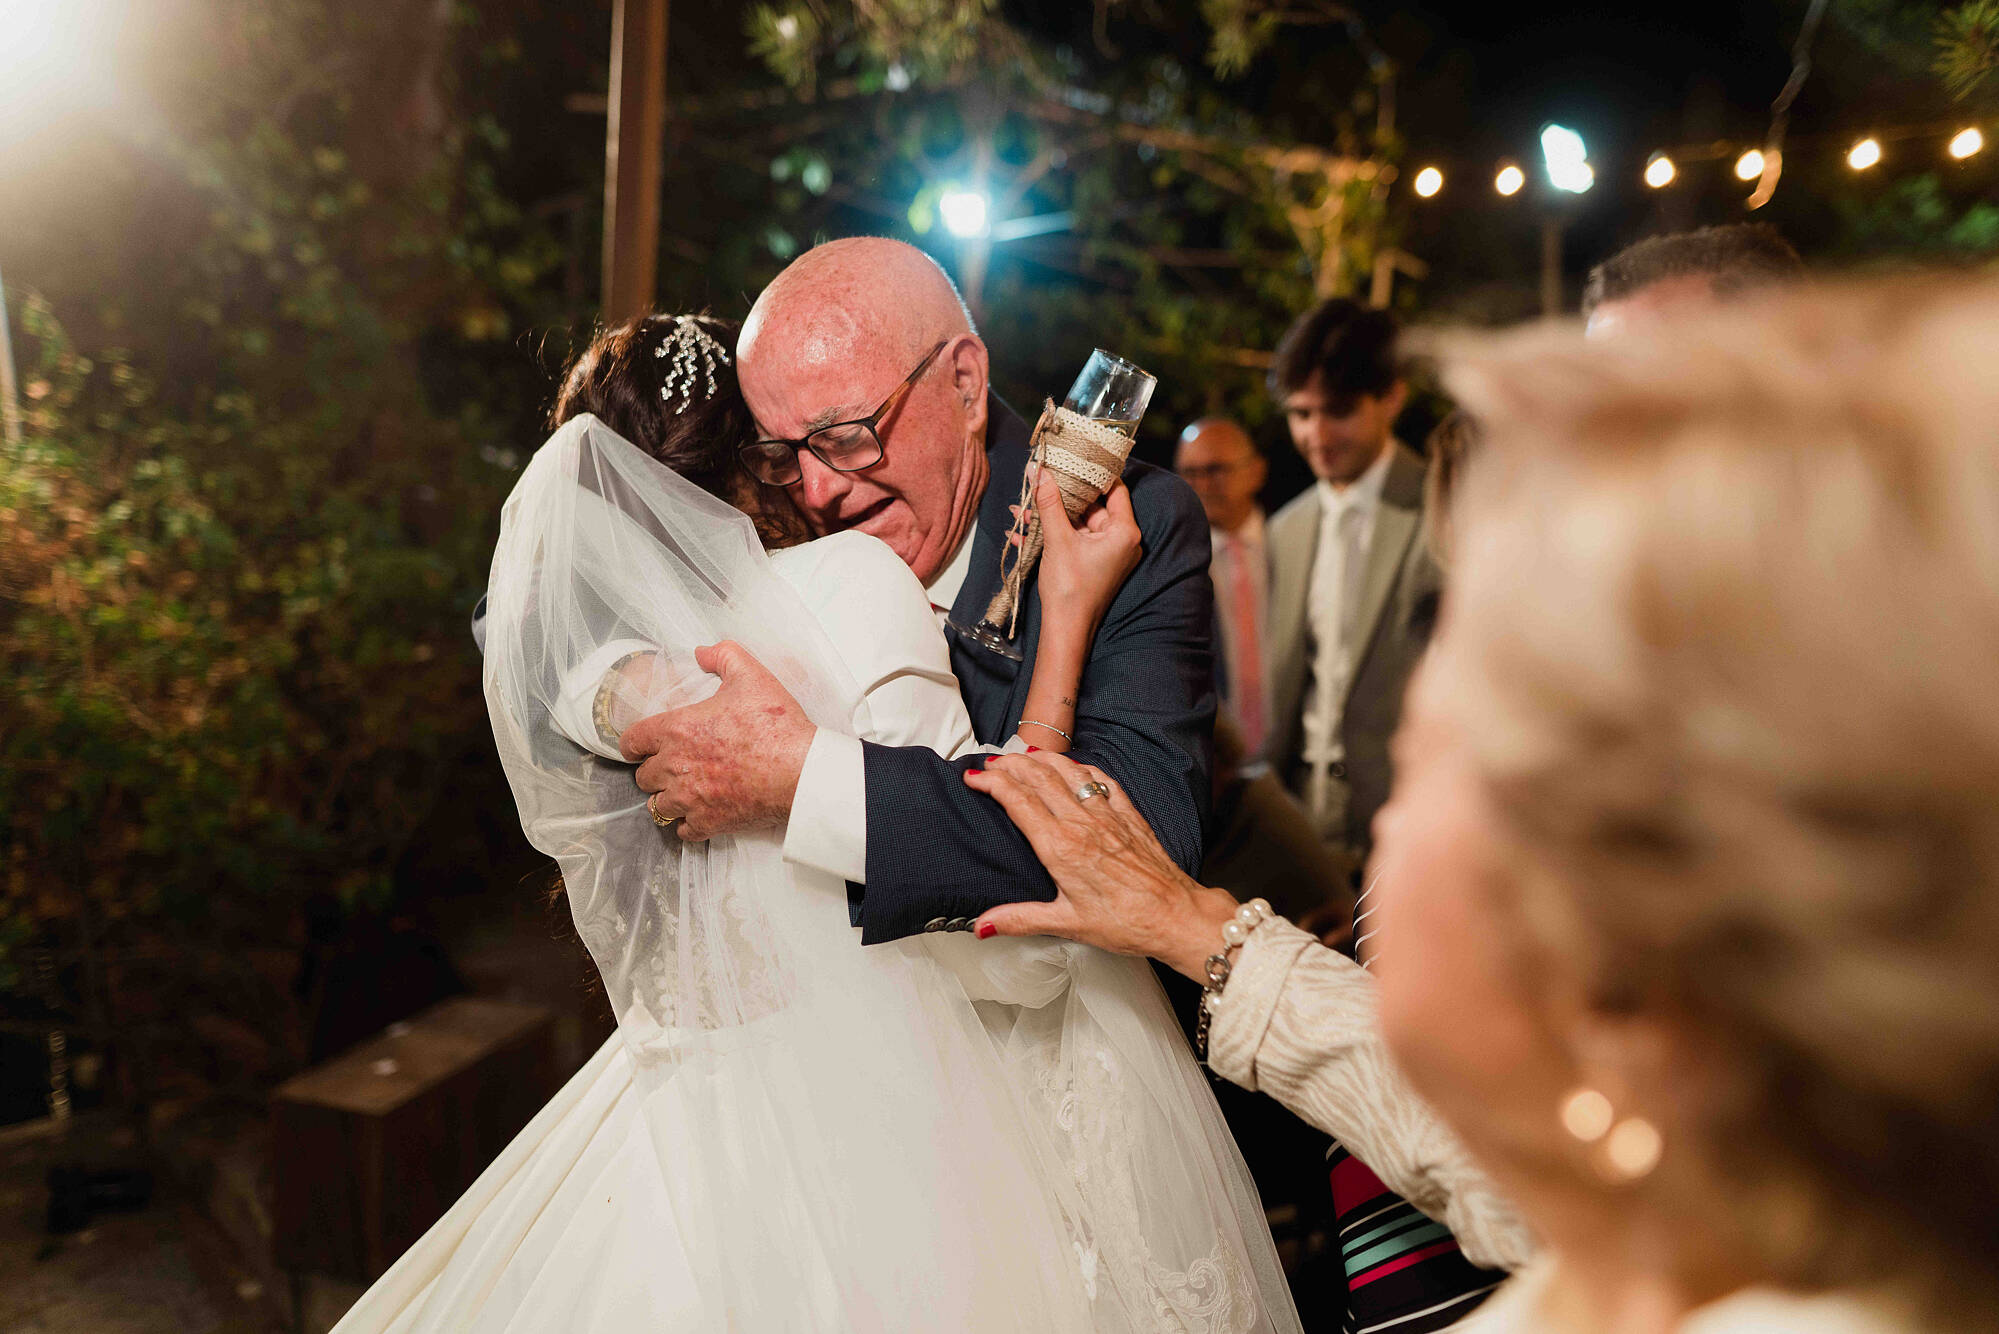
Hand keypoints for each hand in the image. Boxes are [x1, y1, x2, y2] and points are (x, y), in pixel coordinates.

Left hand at [620, 641, 815, 841]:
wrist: (800, 770)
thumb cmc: (775, 725)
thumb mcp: (751, 676)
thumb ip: (722, 656)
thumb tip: (702, 652)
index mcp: (677, 730)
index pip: (631, 741)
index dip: (634, 743)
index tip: (641, 746)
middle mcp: (675, 767)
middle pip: (643, 778)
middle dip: (654, 771)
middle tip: (673, 766)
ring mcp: (690, 799)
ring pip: (657, 807)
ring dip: (667, 798)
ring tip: (684, 791)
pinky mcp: (709, 823)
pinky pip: (682, 830)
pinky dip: (688, 824)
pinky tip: (701, 812)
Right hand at [964, 750, 1238, 979]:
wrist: (1175, 914)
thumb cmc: (1126, 922)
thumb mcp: (1067, 922)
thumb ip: (1020, 919)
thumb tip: (983, 925)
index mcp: (1060, 847)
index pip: (1017, 801)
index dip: (991, 783)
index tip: (973, 777)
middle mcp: (1082, 823)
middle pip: (1038, 777)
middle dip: (1010, 764)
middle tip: (990, 762)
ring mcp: (1108, 815)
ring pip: (1069, 772)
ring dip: (1043, 758)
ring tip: (1023, 754)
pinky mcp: (1130, 815)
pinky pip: (1102, 780)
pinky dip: (1082, 768)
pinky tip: (1075, 767)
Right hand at [1013, 472, 1141, 640]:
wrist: (1066, 628)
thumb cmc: (1071, 588)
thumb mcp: (1058, 539)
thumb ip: (1050, 502)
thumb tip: (1040, 471)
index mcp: (1124, 532)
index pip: (1115, 489)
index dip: (1095, 472)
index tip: (1075, 457)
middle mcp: (1121, 541)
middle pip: (1093, 505)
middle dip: (1063, 495)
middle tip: (1041, 478)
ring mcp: (1107, 552)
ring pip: (1078, 522)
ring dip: (1051, 515)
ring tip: (1023, 507)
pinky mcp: (1093, 562)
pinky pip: (1074, 538)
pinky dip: (1053, 533)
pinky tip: (1023, 530)